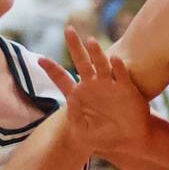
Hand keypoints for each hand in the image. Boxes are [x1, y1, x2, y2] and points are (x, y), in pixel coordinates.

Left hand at [38, 24, 147, 151]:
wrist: (128, 139)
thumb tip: (69, 101)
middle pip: (81, 62)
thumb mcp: (83, 132)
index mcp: (79, 95)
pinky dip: (118, 67)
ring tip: (90, 41)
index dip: (52, 69)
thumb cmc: (103, 137)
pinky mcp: (126, 88)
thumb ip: (74, 118)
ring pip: (101, 64)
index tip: (39, 59)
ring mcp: (109, 85)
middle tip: (69, 29)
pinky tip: (114, 59)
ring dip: (96, 53)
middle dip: (74, 46)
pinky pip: (121, 75)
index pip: (62, 79)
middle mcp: (93, 86)